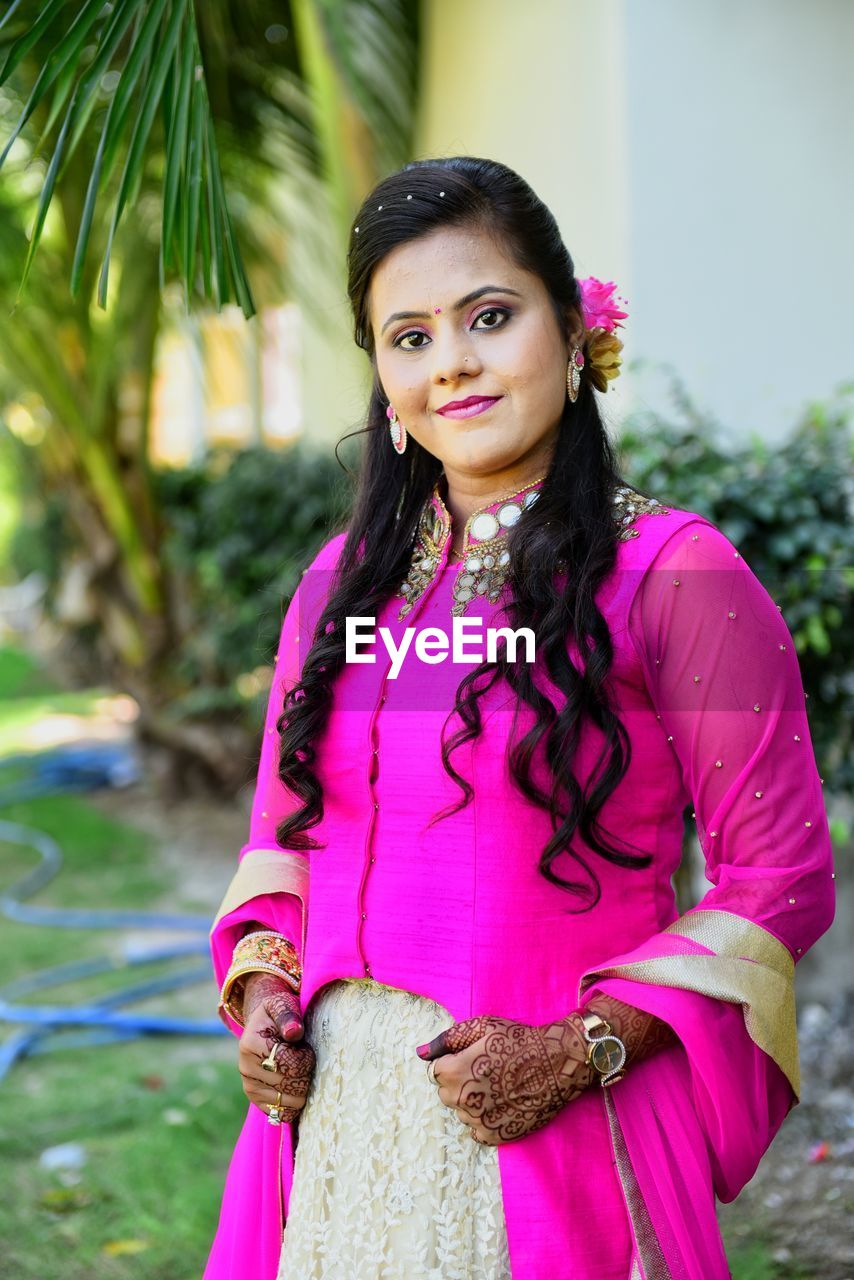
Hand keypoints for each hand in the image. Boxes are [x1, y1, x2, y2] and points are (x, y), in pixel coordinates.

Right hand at [238, 973, 314, 1121]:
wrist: (264, 1024)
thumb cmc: (278, 1013)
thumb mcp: (282, 1005)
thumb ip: (288, 1016)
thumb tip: (294, 1032)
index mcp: (250, 1044)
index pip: (289, 1064)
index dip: (305, 1057)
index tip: (304, 1046)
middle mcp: (245, 1068)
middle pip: (290, 1085)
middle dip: (306, 1073)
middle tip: (304, 1058)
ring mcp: (248, 1085)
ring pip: (288, 1102)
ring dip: (302, 1088)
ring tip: (298, 1070)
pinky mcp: (255, 1098)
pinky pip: (280, 1113)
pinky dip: (294, 1104)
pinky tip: (295, 1086)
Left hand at [416, 1013, 593, 1145]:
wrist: (555, 1065)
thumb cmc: (517, 1041)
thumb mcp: (481, 1027)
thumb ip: (446, 1040)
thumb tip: (420, 1053)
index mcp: (454, 1072)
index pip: (436, 1072)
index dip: (453, 1062)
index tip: (472, 1058)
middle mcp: (461, 1100)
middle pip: (446, 1093)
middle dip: (459, 1082)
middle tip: (485, 1071)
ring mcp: (477, 1121)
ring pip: (461, 1112)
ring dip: (471, 1101)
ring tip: (497, 1086)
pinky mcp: (494, 1136)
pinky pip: (476, 1130)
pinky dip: (484, 1119)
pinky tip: (501, 1103)